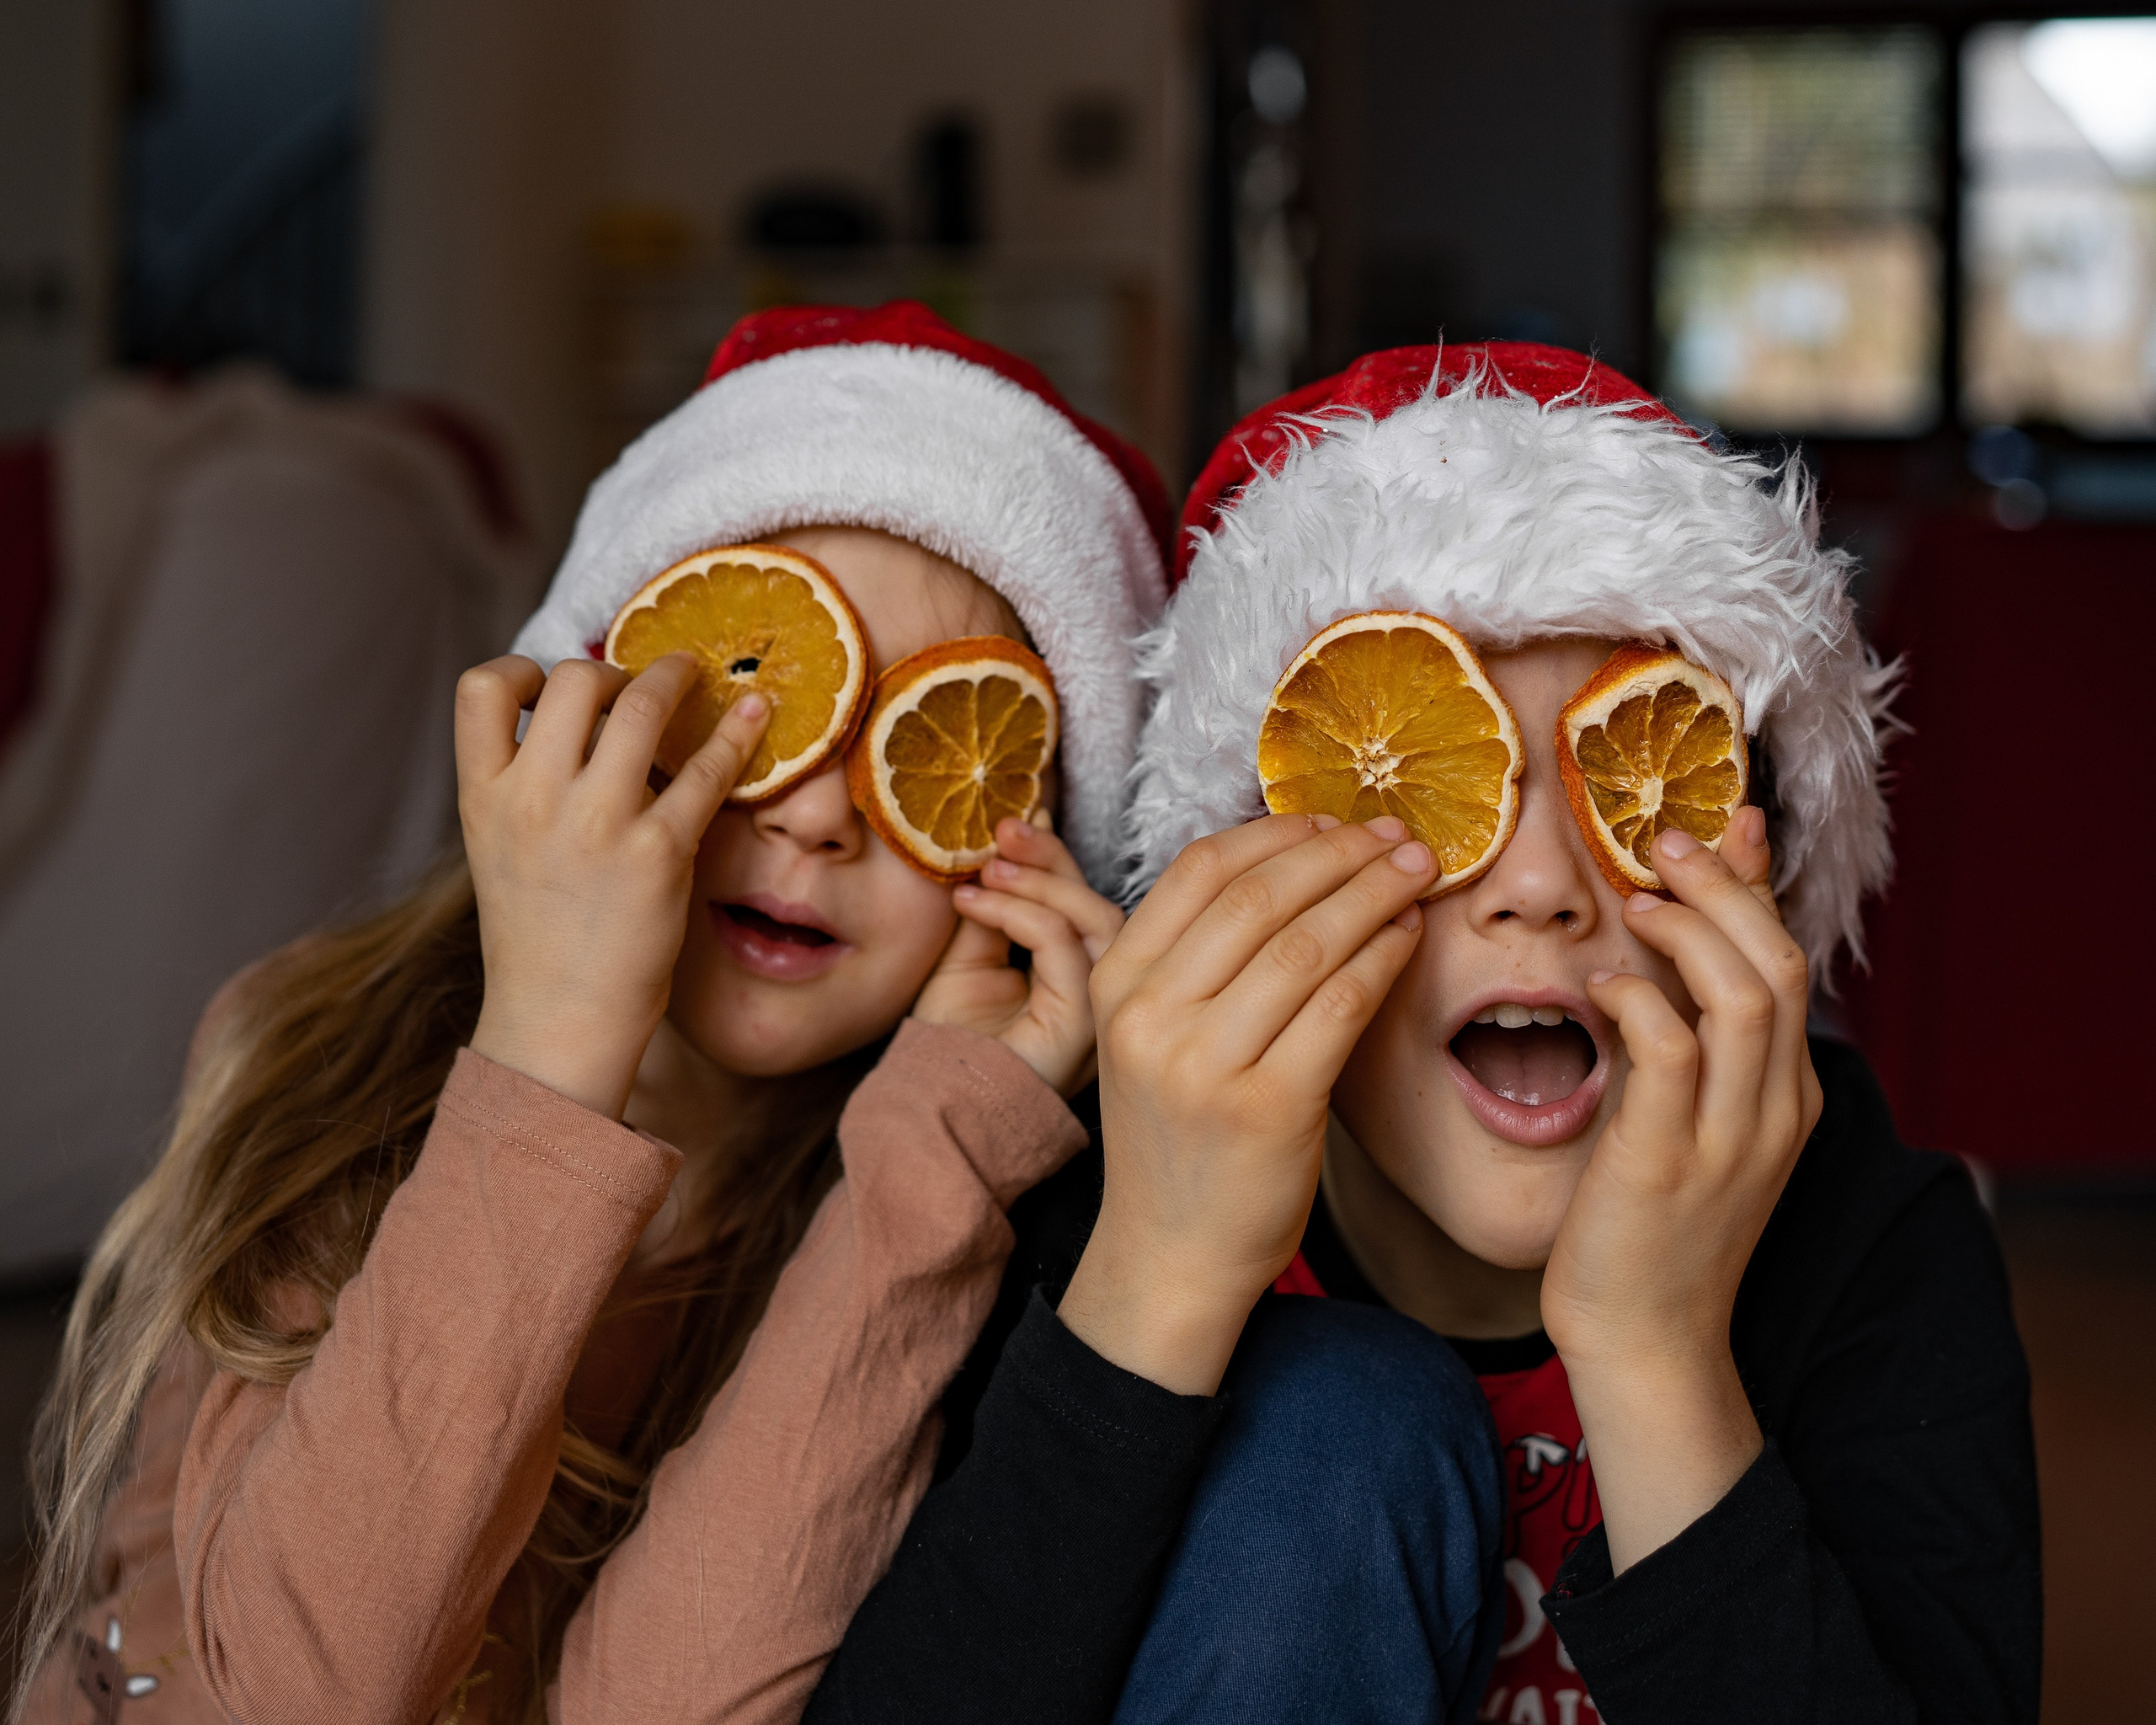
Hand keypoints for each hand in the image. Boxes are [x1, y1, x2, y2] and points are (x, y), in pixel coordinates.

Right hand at [457, 653, 769, 1119]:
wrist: (558, 1021)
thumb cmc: (538, 936)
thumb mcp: (500, 848)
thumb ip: (525, 785)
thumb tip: (581, 722)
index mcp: (483, 796)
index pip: (482, 689)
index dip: (523, 671)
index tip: (555, 686)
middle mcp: (533, 799)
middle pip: (574, 679)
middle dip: (613, 671)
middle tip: (639, 691)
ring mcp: (597, 823)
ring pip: (641, 705)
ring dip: (676, 678)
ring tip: (695, 676)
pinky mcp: (658, 852)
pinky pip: (707, 770)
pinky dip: (737, 732)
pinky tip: (756, 714)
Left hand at [911, 815, 1124, 1096]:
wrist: (930, 1108)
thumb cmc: (949, 1047)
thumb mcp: (964, 960)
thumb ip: (988, 910)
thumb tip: (996, 847)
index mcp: (1077, 976)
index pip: (1083, 904)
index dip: (1054, 858)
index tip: (1012, 821)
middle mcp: (1100, 993)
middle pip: (1101, 906)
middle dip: (1054, 857)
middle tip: (1005, 825)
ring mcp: (1098, 1011)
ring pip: (1101, 923)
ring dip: (1043, 881)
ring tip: (988, 865)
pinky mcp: (1081, 1027)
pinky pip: (1068, 952)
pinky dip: (1024, 915)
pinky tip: (974, 903)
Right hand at [1059, 813, 1437, 1393]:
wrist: (1169, 1256)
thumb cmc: (1178, 1139)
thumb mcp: (1150, 1036)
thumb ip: (1196, 959)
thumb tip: (1297, 866)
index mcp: (1115, 983)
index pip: (1198, 870)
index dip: (1277, 833)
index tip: (1333, 820)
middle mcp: (1149, 1016)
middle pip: (1260, 897)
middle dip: (1341, 853)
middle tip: (1397, 836)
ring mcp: (1204, 1064)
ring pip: (1307, 944)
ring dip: (1374, 895)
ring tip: (1416, 874)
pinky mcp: (1267, 1109)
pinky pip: (1340, 1005)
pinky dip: (1382, 960)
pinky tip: (1407, 938)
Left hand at [1545, 807, 1821, 1568]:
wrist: (1646, 1343)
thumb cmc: (1650, 1228)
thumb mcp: (1689, 1124)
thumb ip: (1690, 1042)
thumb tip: (1670, 961)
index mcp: (1785, 1098)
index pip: (1788, 963)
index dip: (1756, 886)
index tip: (1726, 823)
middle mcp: (1772, 1111)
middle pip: (1778, 964)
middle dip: (1726, 890)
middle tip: (1666, 843)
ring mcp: (1727, 1138)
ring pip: (1744, 998)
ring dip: (1691, 932)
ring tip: (1639, 900)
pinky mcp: (1665, 1162)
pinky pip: (1670, 1054)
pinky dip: (1640, 1000)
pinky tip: (1602, 985)